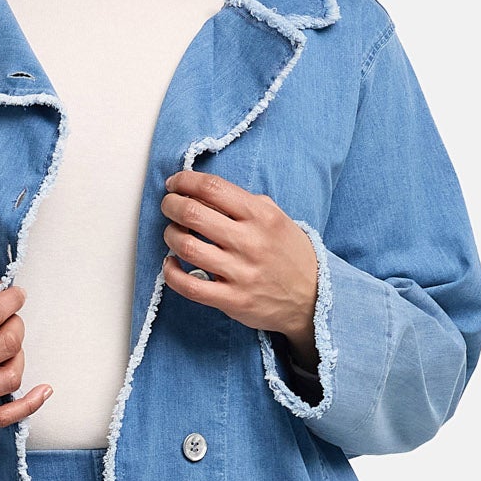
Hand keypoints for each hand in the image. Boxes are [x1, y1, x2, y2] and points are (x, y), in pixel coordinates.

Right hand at [0, 287, 51, 430]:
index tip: (17, 294)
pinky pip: (3, 417)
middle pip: (7, 345)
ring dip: (19, 356)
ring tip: (7, 346)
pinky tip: (44, 390)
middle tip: (10, 318)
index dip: (11, 300)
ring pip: (10, 377)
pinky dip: (29, 405)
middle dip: (17, 325)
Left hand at [159, 171, 318, 363]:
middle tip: (169, 206)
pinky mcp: (232, 300)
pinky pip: (188, 286)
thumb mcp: (276, 218)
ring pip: (186, 247)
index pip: (212, 188)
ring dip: (170, 236)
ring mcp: (240, 272)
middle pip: (192, 213)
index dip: (184, 181)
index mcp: (260, 215)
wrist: (312, 297)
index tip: (175, 183)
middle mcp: (250, 241)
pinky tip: (171, 263)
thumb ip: (244, 203)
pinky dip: (171, 272)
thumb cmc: (288, 254)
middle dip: (171, 205)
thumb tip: (204, 192)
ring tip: (173, 234)